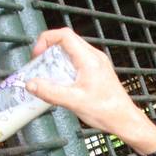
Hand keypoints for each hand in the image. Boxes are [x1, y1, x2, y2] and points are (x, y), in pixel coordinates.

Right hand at [27, 28, 155, 152]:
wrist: (124, 120)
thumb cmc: (105, 111)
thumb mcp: (74, 102)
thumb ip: (50, 92)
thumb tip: (31, 84)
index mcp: (89, 59)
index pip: (64, 35)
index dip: (46, 40)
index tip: (37, 56)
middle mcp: (94, 57)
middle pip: (67, 41)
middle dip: (49, 50)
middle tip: (39, 66)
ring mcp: (97, 63)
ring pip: (72, 51)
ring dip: (57, 60)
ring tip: (48, 76)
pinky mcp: (98, 71)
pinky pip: (77, 61)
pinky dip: (65, 67)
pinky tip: (62, 83)